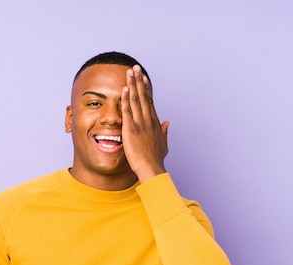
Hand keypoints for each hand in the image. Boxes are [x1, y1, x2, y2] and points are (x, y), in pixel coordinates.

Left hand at [121, 65, 169, 182]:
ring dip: (132, 85)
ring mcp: (140, 124)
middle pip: (143, 96)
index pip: (150, 101)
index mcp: (154, 123)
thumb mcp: (163, 144)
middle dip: (139, 81)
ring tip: (130, 72)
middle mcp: (148, 120)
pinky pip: (128, 111)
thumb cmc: (155, 160)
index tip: (144, 77)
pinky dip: (126, 99)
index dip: (146, 88)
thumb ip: (164, 132)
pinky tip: (124, 89)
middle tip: (136, 67)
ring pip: (136, 100)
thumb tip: (167, 123)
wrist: (152, 168)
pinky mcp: (131, 130)